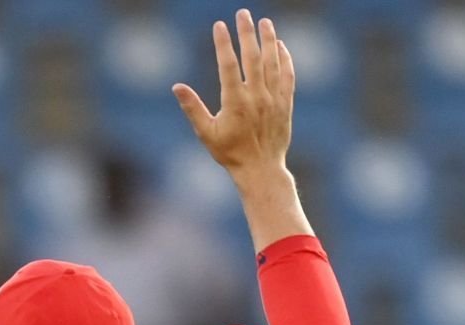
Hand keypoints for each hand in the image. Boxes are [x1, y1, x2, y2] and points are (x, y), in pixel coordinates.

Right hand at [173, 10, 293, 180]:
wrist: (261, 169)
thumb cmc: (229, 153)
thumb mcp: (206, 132)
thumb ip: (192, 107)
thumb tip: (177, 86)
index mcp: (234, 102)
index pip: (228, 65)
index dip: (223, 43)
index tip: (219, 25)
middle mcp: (256, 97)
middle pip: (252, 57)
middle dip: (247, 33)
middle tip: (243, 13)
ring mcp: (273, 99)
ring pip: (272, 62)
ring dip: (268, 40)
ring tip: (264, 22)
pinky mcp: (286, 103)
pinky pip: (287, 75)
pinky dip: (285, 58)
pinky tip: (280, 46)